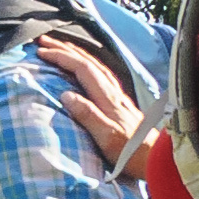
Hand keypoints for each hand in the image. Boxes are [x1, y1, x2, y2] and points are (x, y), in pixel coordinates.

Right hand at [36, 34, 148, 172]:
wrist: (156, 158)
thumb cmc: (130, 151)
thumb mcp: (106, 136)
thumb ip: (87, 115)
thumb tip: (65, 94)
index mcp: (107, 98)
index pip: (83, 68)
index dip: (62, 57)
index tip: (42, 52)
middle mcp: (113, 92)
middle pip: (89, 61)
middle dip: (65, 48)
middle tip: (44, 40)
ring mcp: (117, 96)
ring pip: (95, 65)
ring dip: (75, 53)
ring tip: (59, 47)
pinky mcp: (119, 102)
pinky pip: (99, 74)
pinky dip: (86, 64)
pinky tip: (82, 67)